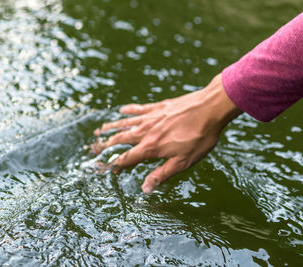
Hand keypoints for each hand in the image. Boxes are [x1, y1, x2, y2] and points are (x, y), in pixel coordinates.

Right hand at [93, 73, 241, 192]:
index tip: (105, 169)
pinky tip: (121, 110)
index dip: (115, 165)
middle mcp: (146, 131)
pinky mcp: (158, 107)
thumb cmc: (199, 137)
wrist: (209, 108)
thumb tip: (145, 188)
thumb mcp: (183, 162)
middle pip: (120, 139)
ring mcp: (151, 117)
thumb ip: (161, 174)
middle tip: (93, 149)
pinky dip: (128, 110)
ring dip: (111, 128)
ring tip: (99, 130)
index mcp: (151, 147)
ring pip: (125, 123)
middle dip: (105, 145)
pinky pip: (138, 109)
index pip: (127, 158)